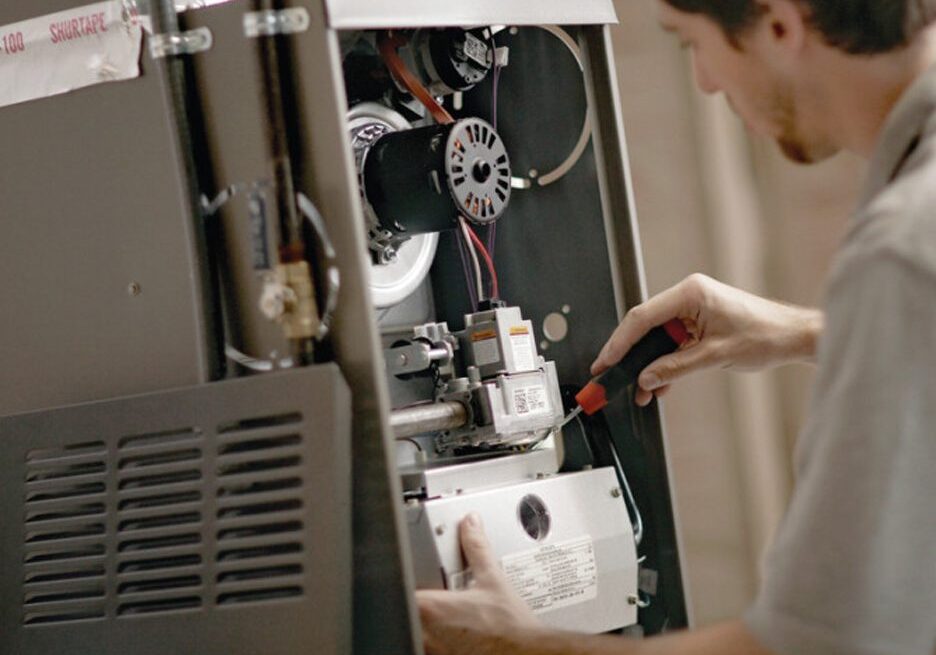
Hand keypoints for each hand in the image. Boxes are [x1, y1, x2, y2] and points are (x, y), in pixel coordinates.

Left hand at [417, 513, 539, 654]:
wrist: (527, 654)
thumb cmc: (510, 628)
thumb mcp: (493, 579)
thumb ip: (477, 548)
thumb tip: (471, 525)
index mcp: (433, 608)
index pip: (401, 589)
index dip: (406, 580)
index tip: (415, 576)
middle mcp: (428, 633)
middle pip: (406, 612)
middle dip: (417, 601)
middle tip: (437, 594)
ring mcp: (435, 651)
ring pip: (418, 632)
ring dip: (426, 622)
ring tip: (451, 615)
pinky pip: (430, 648)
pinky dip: (439, 638)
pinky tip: (458, 633)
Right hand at [591, 274, 822, 405]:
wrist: (794, 337)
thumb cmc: (767, 334)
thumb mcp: (716, 356)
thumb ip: (676, 367)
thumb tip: (647, 378)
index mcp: (690, 294)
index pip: (643, 318)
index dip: (620, 342)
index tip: (606, 361)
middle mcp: (688, 297)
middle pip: (645, 328)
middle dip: (630, 357)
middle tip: (612, 376)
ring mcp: (692, 310)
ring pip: (657, 339)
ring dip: (649, 366)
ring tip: (641, 391)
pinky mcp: (698, 324)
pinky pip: (672, 344)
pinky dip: (665, 364)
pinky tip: (660, 385)